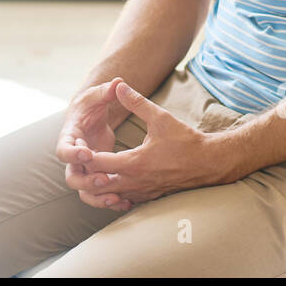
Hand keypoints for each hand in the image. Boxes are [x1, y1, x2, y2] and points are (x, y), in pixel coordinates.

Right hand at [55, 79, 133, 212]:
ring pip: (84, 191)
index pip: (62, 150)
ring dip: (98, 198)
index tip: (87, 154)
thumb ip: (106, 91)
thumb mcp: (97, 96)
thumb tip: (118, 83)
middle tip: (105, 179)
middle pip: (71, 177)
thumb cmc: (91, 105)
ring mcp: (84, 169)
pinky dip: (109, 201)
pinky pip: (99, 194)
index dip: (72, 154)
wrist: (90, 117)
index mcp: (69, 137)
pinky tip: (126, 204)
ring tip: (116, 199)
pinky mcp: (96, 176)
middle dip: (87, 181)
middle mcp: (73, 158)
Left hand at [78, 79, 224, 208]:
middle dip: (86, 174)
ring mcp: (141, 192)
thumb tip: (120, 85)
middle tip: (79, 160)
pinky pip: (123, 199)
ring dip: (97, 185)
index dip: (84, 154)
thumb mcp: (160, 117)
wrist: (207, 163)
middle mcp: (135, 181)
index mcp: (134, 162)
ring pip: (109, 196)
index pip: (97, 163)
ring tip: (90, 169)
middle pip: (97, 186)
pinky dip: (112, 192)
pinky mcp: (148, 197)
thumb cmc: (184, 140)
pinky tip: (110, 181)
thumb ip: (137, 102)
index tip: (77, 144)